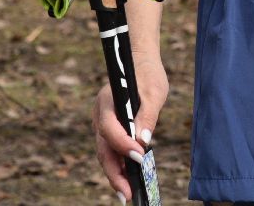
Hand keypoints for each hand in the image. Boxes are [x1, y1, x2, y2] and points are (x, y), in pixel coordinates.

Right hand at [93, 49, 166, 200]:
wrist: (139, 61)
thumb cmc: (147, 74)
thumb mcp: (154, 91)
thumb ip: (148, 114)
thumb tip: (143, 141)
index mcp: (107, 101)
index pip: (110, 128)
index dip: (123, 144)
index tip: (139, 156)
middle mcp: (100, 115)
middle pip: (103, 148)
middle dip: (114, 172)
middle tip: (127, 193)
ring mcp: (102, 122)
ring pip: (105, 152)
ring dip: (115, 172)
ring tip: (128, 191)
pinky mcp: (109, 128)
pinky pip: (111, 149)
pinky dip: (119, 163)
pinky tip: (129, 177)